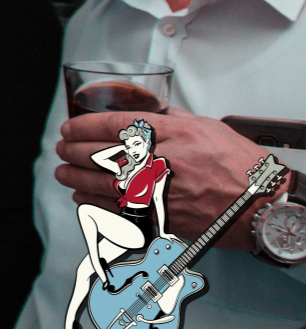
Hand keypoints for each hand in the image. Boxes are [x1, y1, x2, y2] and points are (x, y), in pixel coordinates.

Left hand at [55, 109, 276, 250]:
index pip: (116, 125)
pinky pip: (119, 210)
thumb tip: (148, 110)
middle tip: (62, 149)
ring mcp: (164, 191)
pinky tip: (82, 198)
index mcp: (176, 133)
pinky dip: (95, 204)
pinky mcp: (165, 217)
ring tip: (62, 173)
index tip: (69, 127)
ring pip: (105, 183)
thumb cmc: (242, 166)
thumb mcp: (208, 128)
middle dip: (74, 151)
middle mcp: (166, 160)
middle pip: (104, 153)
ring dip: (76, 178)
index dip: (85, 126)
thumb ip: (174, 119)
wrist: (265, 204)